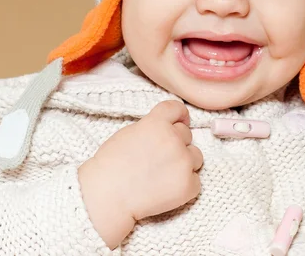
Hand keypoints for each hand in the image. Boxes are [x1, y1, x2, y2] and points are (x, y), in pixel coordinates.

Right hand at [78, 100, 203, 248]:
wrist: (108, 195)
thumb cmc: (112, 165)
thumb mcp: (130, 132)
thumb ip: (153, 126)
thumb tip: (169, 128)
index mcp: (157, 123)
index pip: (177, 109)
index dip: (180, 115)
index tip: (181, 120)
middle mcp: (173, 139)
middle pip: (187, 134)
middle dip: (177, 142)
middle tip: (160, 156)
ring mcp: (183, 162)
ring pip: (196, 156)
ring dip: (185, 162)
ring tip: (165, 173)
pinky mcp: (188, 185)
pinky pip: (196, 181)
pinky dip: (184, 185)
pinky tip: (166, 188)